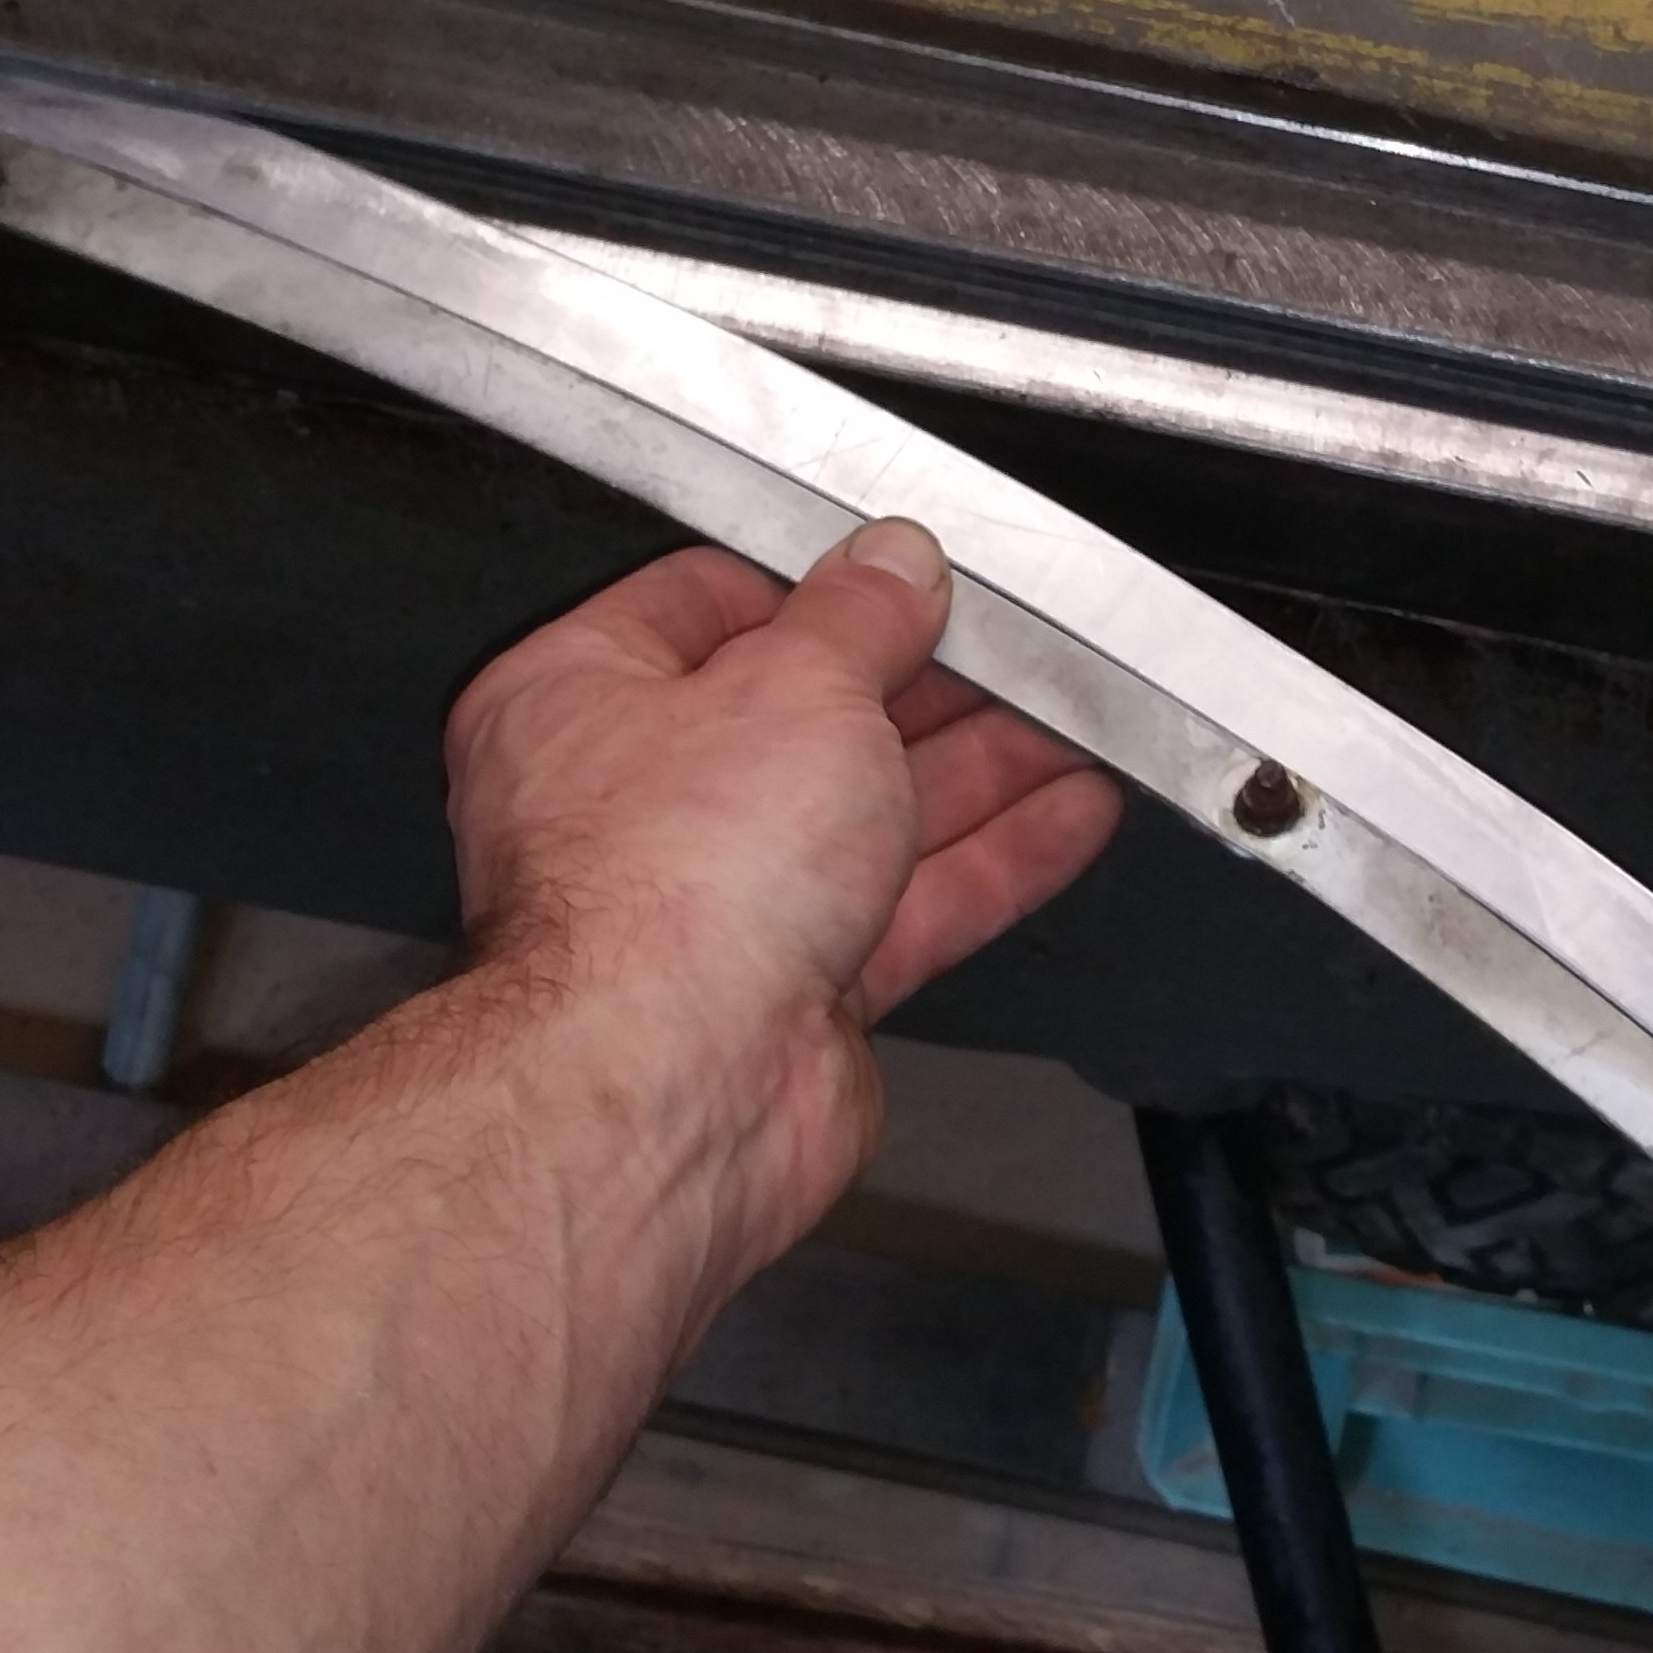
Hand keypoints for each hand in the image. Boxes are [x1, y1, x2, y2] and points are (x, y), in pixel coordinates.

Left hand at [441, 522, 1120, 1275]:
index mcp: (580, 698)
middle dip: (924, 682)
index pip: (710, 604)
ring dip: (983, 766)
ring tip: (1072, 719)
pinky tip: (1069, 814)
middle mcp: (638, 805)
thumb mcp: (797, 682)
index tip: (910, 574)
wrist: (673, 1086)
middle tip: (1013, 648)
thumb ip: (861, 614)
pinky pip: (915, 903)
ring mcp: (719, 903)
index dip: (821, 585)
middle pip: (805, 714)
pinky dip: (999, 858)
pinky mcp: (798, 990)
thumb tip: (891, 565)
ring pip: (872, 813)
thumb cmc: (670, 886)